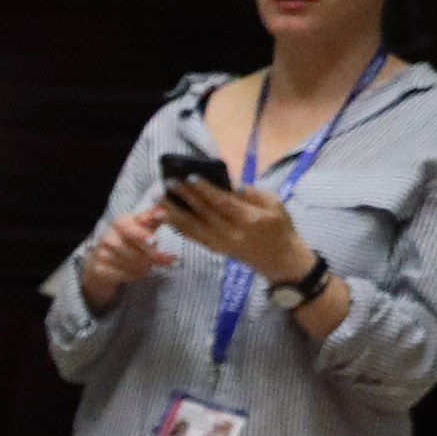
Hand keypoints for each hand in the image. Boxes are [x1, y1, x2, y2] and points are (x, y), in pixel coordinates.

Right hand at [74, 205, 176, 309]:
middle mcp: (109, 237)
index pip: (132, 230)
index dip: (143, 235)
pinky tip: (138, 272)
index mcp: (120, 223)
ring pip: (133, 265)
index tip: (155, 241)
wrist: (101, 258)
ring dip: (147, 267)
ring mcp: (102, 254)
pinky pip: (125, 275)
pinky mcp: (100, 270)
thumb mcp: (139, 225)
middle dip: (156, 257)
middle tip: (171, 261)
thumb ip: (152, 217)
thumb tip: (164, 209)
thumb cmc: (127, 239)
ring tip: (150, 266)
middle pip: (136, 251)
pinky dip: (136, 275)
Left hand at [152, 170, 309, 279]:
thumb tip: (230, 183)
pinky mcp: (214, 249)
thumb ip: (252, 193)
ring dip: (172, 214)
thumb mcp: (275, 204)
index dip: (205, 190)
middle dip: (183, 197)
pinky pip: (192, 237)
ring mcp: (220, 243)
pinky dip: (178, 227)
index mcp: (249, 219)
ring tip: (157, 200)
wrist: (279, 259)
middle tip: (167, 183)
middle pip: (203, 213)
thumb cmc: (279, 226)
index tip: (190, 176)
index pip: (222, 203)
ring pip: (192, 228)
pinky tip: (166, 216)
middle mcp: (231, 233)